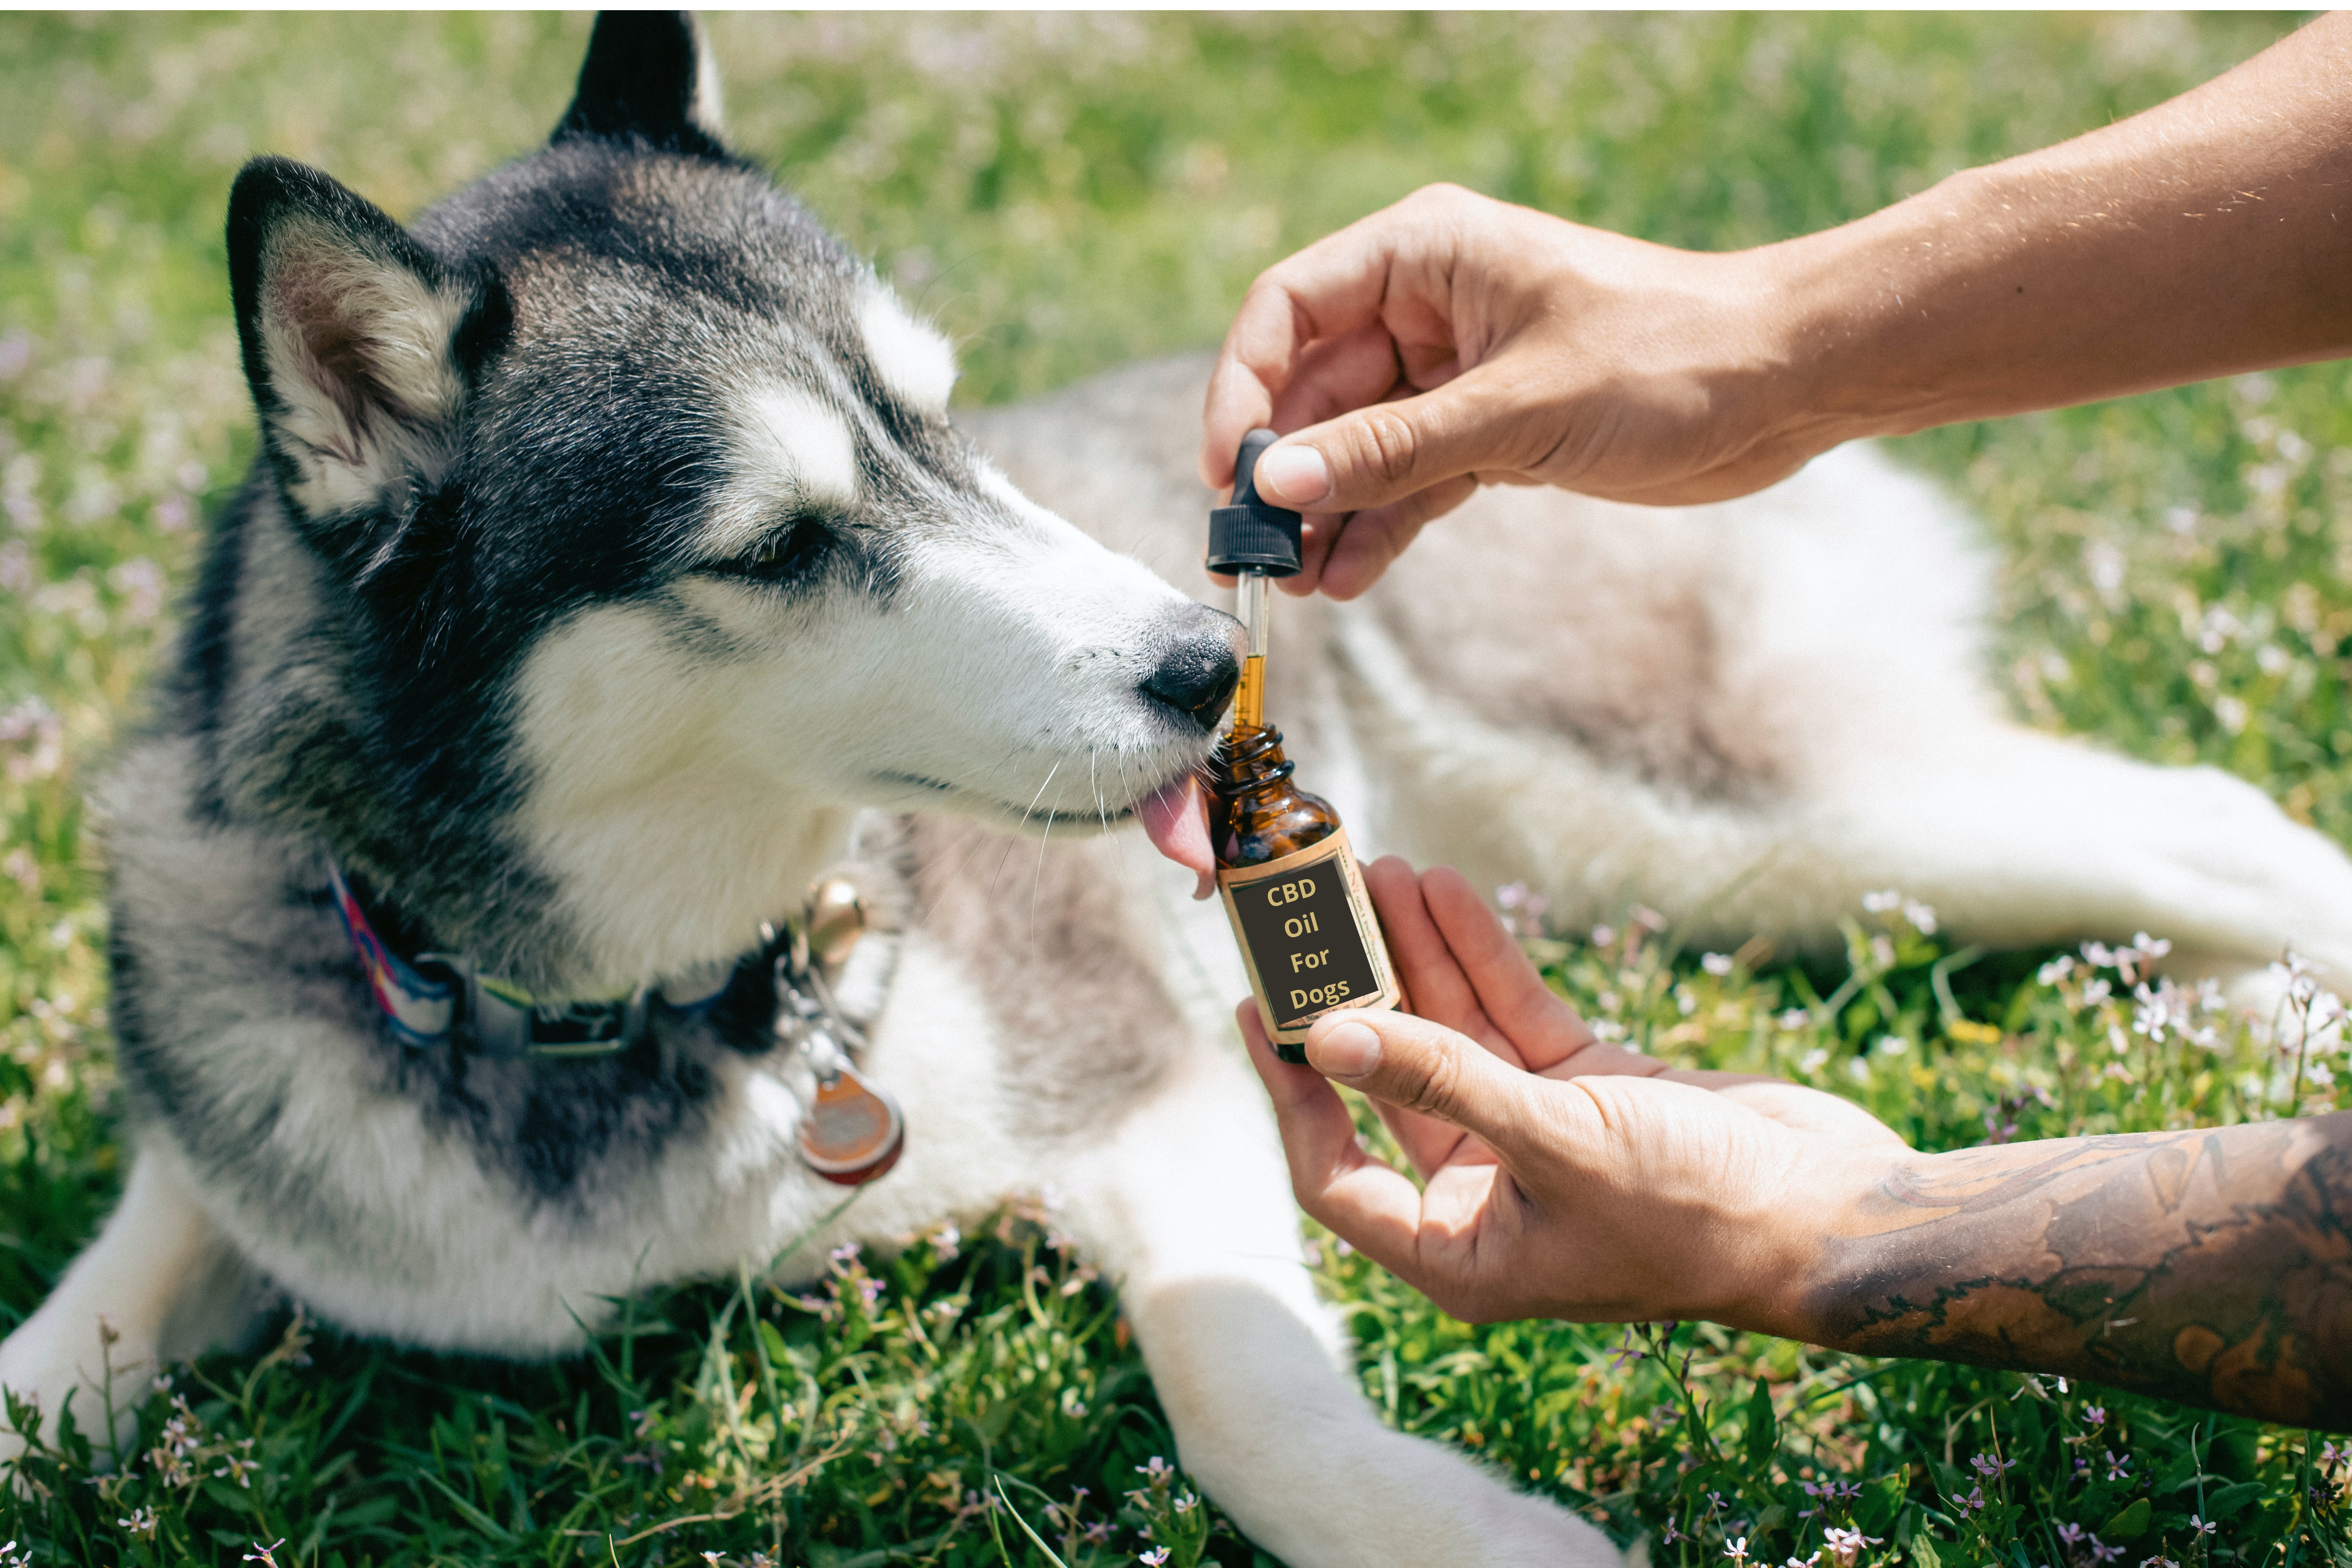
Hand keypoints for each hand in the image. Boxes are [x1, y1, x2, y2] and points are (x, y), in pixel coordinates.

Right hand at [1199, 185, 1818, 599]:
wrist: (1784, 384)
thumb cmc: (1670, 355)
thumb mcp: (1517, 407)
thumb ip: (1392, 450)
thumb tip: (1277, 486)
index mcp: (1425, 254)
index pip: (1290, 310)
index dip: (1244, 389)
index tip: (1230, 473)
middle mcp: (1428, 306)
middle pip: (1313, 387)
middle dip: (1281, 473)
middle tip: (1251, 556)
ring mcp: (1455, 372)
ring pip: (1357, 445)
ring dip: (1324, 513)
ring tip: (1295, 585)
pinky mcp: (1490, 430)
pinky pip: (1408, 480)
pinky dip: (1378, 527)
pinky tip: (1348, 579)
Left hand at [1240, 860, 1908, 1326]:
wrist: (1833, 1210)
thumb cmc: (1697, 1211)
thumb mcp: (1557, 1142)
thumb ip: (1442, 1082)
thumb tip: (1331, 1036)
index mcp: (1461, 1253)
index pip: (1335, 1173)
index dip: (1292, 1092)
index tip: (1261, 1008)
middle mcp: (1486, 1198)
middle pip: (1389, 1082)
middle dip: (1356, 995)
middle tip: (1312, 913)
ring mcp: (1535, 1138)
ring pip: (1450, 1034)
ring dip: (1414, 955)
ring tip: (1377, 870)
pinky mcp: (1588, 1090)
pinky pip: (1511, 1014)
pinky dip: (1480, 955)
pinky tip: (1443, 891)